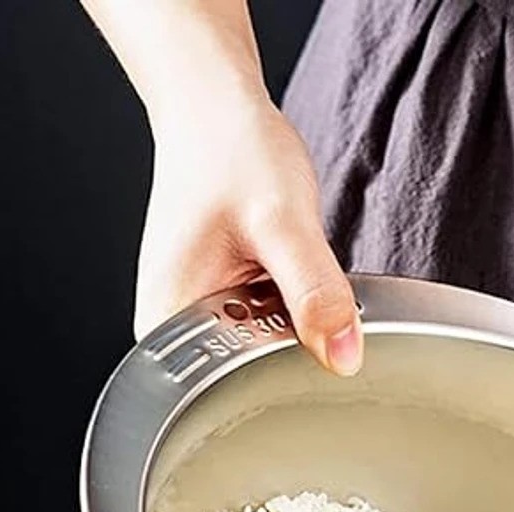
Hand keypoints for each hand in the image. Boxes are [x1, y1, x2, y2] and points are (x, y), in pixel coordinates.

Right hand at [136, 97, 360, 373]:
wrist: (218, 114)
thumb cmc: (230, 152)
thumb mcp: (281, 221)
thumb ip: (314, 291)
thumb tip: (343, 357)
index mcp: (170, 324)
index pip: (231, 394)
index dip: (289, 379)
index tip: (320, 347)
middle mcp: (178, 333)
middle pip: (255, 382)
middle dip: (299, 353)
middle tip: (307, 294)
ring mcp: (204, 322)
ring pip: (273, 359)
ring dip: (302, 333)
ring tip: (293, 280)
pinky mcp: (230, 311)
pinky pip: (278, 335)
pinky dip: (300, 316)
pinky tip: (297, 287)